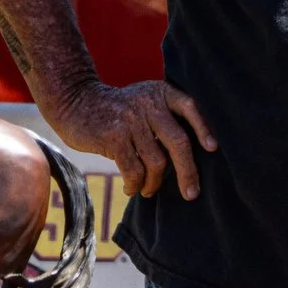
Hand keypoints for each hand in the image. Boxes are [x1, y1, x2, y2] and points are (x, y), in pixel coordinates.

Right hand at [54, 80, 216, 200]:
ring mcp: (130, 120)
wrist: (74, 101)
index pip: (190, 107)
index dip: (203, 128)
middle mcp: (148, 104)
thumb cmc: (114, 110)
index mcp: (160, 93)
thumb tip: (187, 159)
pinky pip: (134, 170)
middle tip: (191, 193)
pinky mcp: (114, 137)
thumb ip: (163, 118)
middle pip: (179, 143)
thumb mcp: (141, 101)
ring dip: (154, 183)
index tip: (212, 149)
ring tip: (149, 190)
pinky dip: (135, 185)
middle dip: (188, 172)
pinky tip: (132, 189)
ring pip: (157, 162)